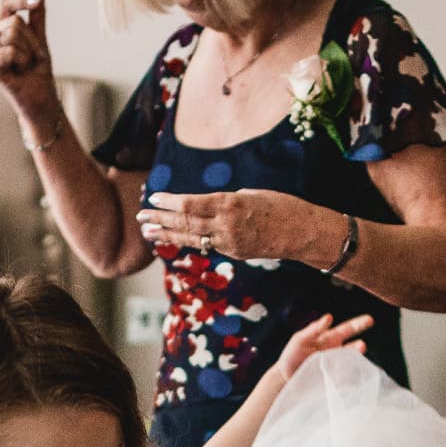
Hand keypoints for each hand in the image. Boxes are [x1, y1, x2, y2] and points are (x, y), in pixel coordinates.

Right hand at [0, 0, 60, 134]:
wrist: (40, 97)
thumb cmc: (38, 70)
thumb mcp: (39, 38)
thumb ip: (37, 15)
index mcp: (0, 29)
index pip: (5, 4)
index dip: (20, 0)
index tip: (37, 0)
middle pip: (14, 20)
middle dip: (32, 39)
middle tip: (33, 57)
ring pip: (12, 34)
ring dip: (28, 51)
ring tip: (26, 65)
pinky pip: (8, 50)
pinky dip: (21, 60)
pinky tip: (19, 71)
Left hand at [137, 189, 338, 264]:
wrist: (304, 234)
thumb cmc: (282, 206)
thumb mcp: (251, 193)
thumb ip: (226, 200)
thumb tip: (206, 205)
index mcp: (230, 205)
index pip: (191, 204)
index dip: (169, 202)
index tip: (153, 197)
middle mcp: (226, 226)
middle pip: (186, 222)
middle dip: (161, 219)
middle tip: (141, 216)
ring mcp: (229, 243)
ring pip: (192, 238)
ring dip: (168, 233)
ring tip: (148, 230)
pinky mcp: (234, 253)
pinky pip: (206, 245)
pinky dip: (188, 240)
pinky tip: (174, 236)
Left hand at [267, 314, 371, 385]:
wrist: (285, 379)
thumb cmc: (291, 356)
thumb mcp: (300, 339)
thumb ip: (313, 329)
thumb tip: (329, 317)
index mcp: (330, 339)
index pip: (347, 329)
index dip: (359, 324)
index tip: (370, 320)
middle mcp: (336, 352)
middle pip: (353, 347)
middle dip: (359, 346)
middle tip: (362, 346)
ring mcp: (335, 367)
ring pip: (349, 362)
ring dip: (351, 360)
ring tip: (354, 356)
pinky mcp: (333, 380)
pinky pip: (344, 377)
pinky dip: (349, 375)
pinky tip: (348, 373)